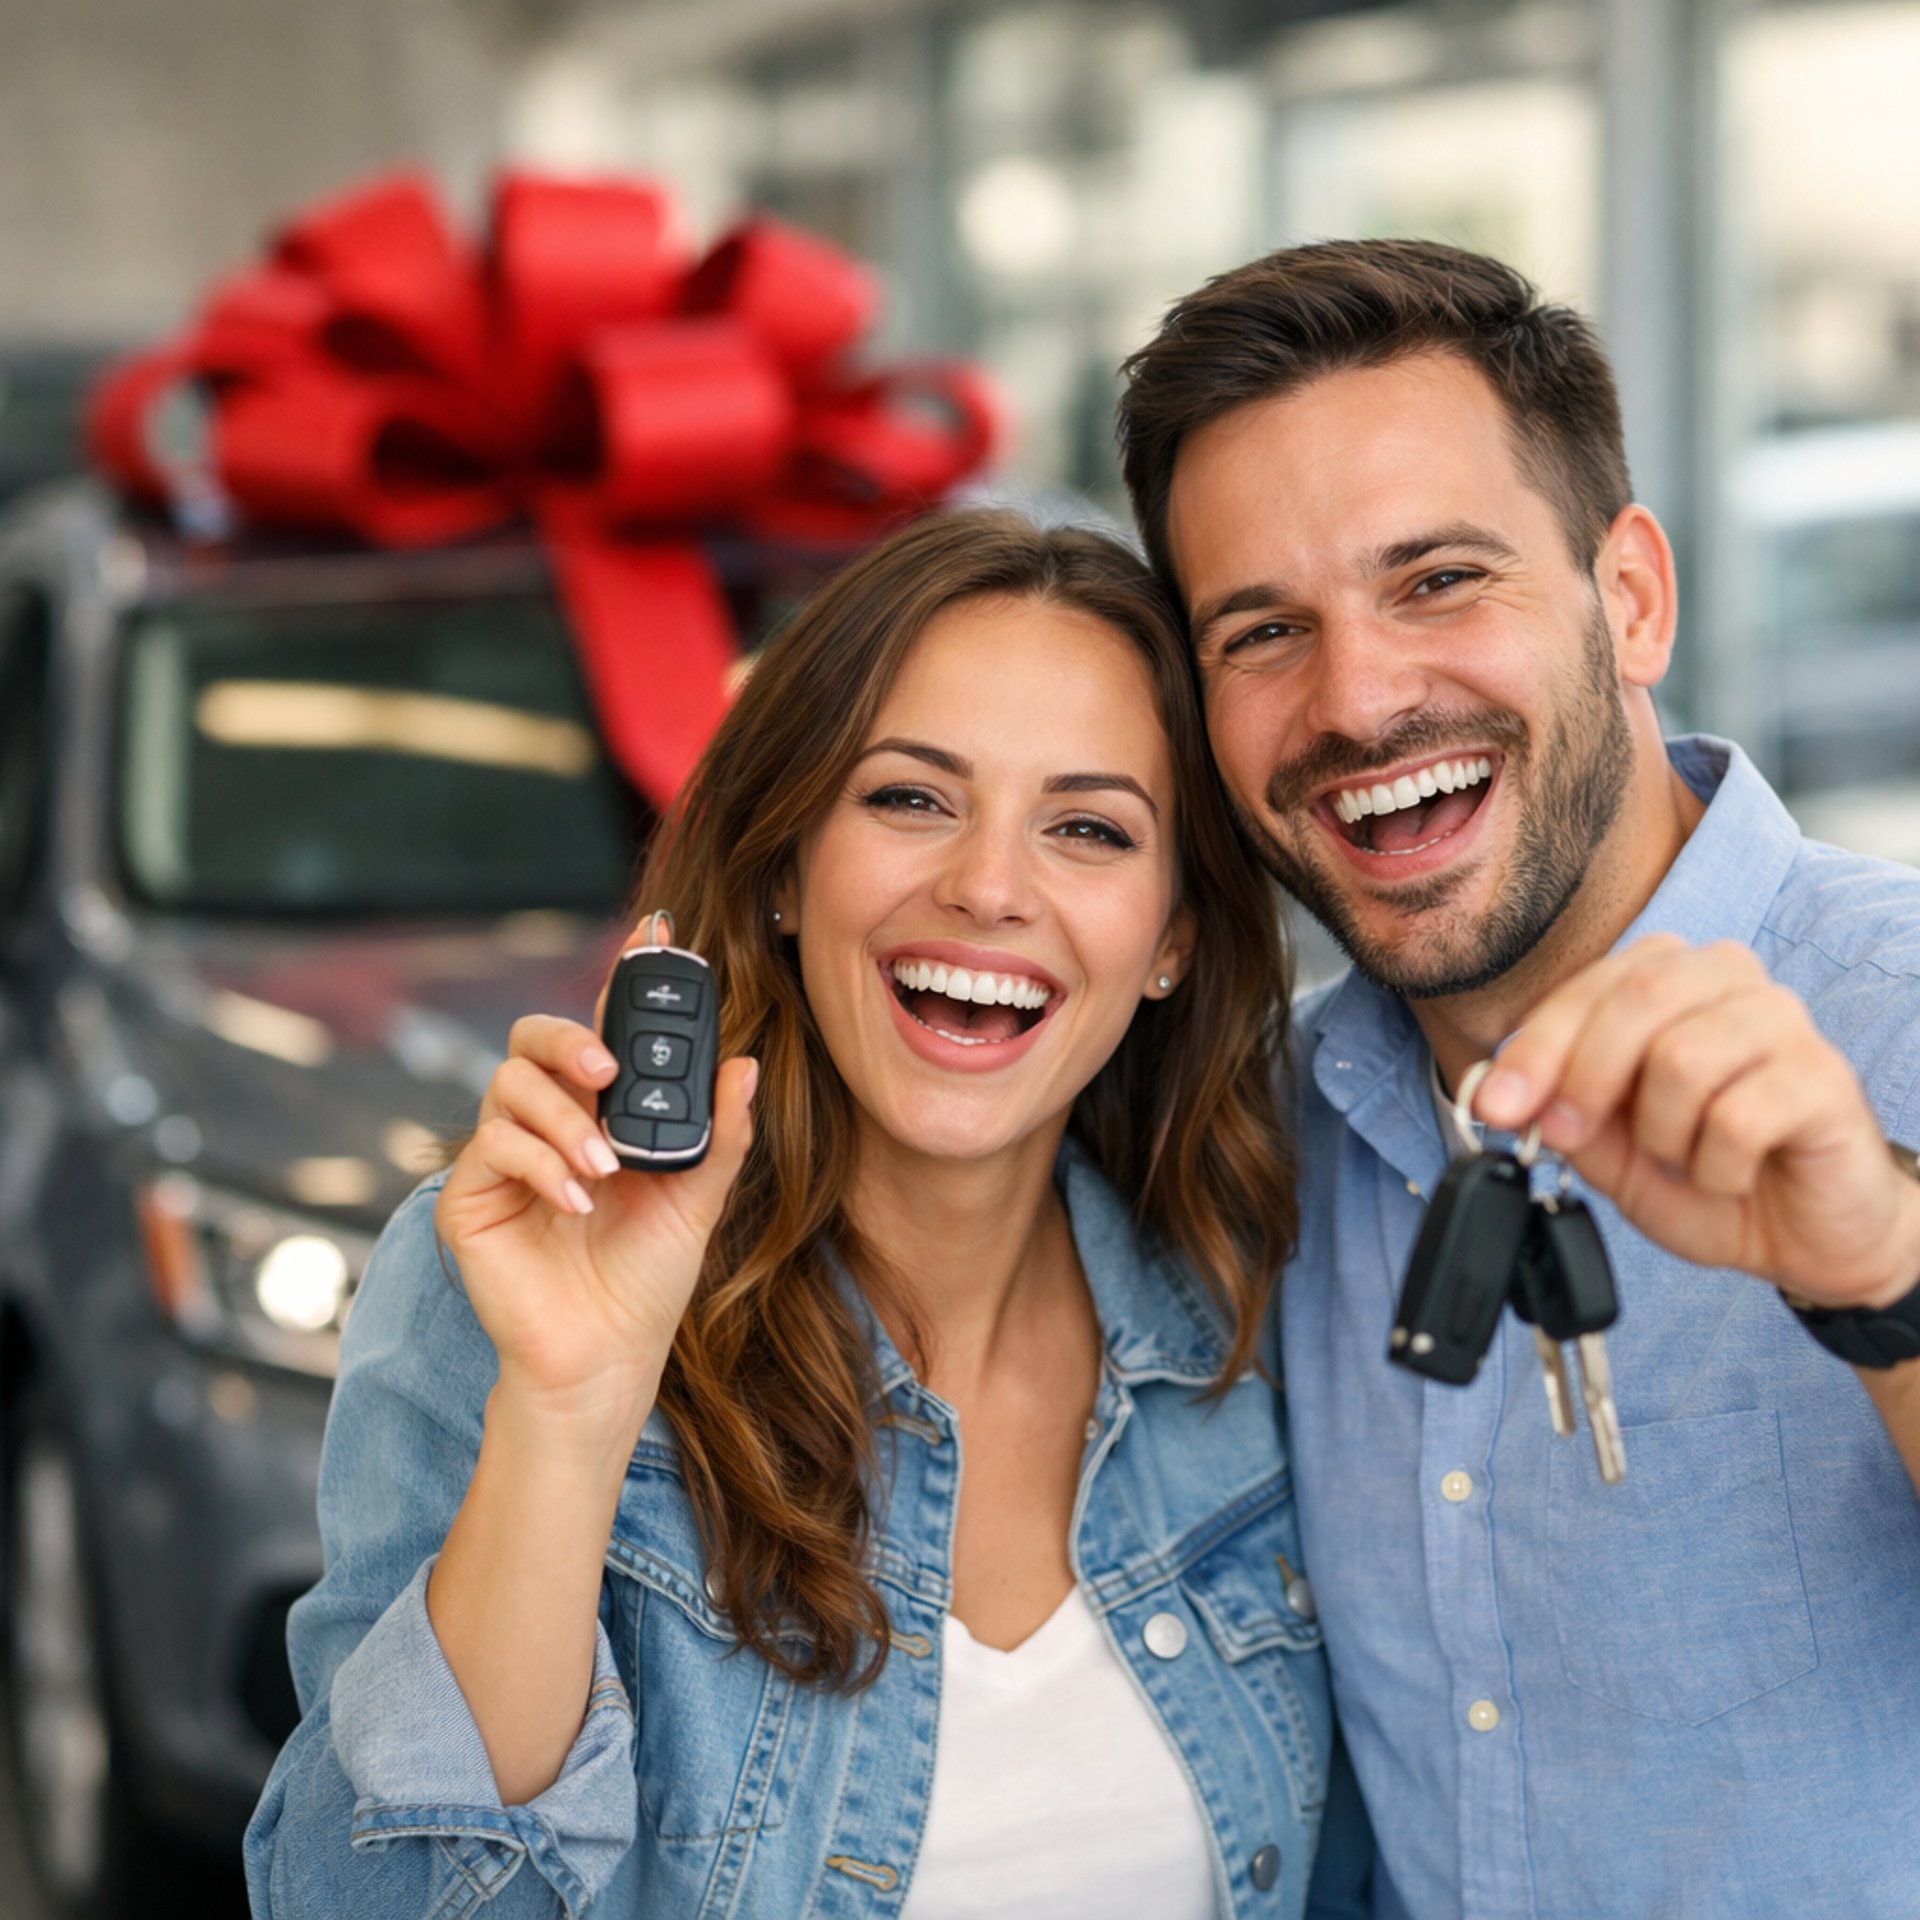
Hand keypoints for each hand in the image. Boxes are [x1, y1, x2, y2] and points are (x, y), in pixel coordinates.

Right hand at [435, 988, 755, 1431]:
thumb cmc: (647, 1280)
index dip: (624, 975)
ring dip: (563, 1120)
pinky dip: (540, 1164)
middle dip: (568, 1039)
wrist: (605, 1357)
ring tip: (604, 1168)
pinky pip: (491, 1147)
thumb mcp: (699, 1201)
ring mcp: (504, 1157)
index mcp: (603, 1113)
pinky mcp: (470, 1196)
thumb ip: (722, 1134)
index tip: (656, 932)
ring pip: (509, 1086)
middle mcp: (549, 1122)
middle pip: (533, 1037)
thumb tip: (745, 1065)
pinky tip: (576, 1201)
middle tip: (604, 1069)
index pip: (607, 1030)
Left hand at [1473, 935, 1919, 1310]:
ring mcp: (1782, 1020)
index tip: (1495, 1106)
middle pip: (1635, 999)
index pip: (1586, 989)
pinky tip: (1729, 1175)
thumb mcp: (1607, 1148)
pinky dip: (1715, 1167)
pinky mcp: (1824, 1077)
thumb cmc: (1702, 1173)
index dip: (1533, 1049)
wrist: (1799, 1236)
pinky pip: (1738, 1117)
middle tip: (1572, 1136)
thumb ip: (1555, 1110)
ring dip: (1662, 1135)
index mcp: (1665, 976)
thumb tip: (1494, 1088)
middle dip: (1584, 1079)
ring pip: (1683, 1058)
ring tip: (1683, 1157)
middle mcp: (1726, 978)